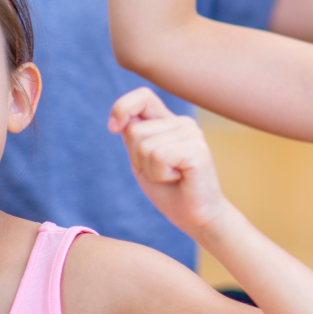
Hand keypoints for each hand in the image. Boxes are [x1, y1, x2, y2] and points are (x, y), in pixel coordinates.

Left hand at [110, 87, 227, 236]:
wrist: (196, 217)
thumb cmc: (170, 191)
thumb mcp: (143, 160)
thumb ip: (135, 136)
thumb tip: (121, 122)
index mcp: (169, 122)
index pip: (143, 96)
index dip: (122, 107)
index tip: (114, 129)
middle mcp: (183, 123)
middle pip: (135, 131)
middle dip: (137, 158)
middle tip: (161, 173)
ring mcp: (193, 134)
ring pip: (144, 146)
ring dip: (150, 170)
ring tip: (171, 177)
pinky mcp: (198, 151)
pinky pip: (159, 156)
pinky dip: (160, 175)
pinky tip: (179, 179)